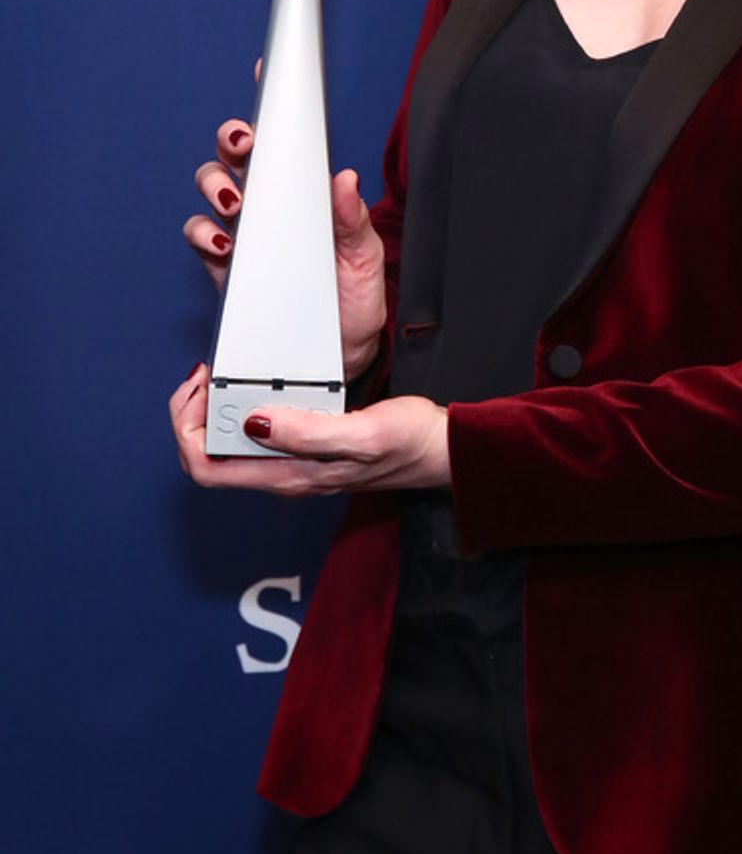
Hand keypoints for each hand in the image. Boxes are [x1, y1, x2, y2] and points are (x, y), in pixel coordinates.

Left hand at [169, 363, 449, 494]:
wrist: (441, 450)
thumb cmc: (409, 445)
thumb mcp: (361, 433)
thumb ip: (308, 432)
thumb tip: (256, 423)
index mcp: (288, 477)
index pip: (206, 469)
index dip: (188, 430)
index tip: (200, 390)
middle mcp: (283, 475)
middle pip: (208, 458)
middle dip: (192, 416)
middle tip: (202, 376)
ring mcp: (293, 464)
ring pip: (228, 447)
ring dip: (213, 412)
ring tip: (219, 376)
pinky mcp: (305, 447)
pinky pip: (255, 435)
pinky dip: (241, 408)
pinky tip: (253, 385)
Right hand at [184, 115, 386, 380]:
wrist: (338, 355)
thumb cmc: (354, 301)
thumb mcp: (364, 258)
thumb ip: (353, 220)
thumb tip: (345, 179)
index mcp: (306, 194)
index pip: (286, 141)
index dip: (271, 104)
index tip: (266, 71)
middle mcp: (272, 206)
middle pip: (237, 157)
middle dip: (234, 140)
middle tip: (246, 146)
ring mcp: (246, 234)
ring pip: (214, 189)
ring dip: (216, 185)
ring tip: (235, 202)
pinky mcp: (227, 267)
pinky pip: (202, 237)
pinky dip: (205, 233)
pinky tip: (225, 243)